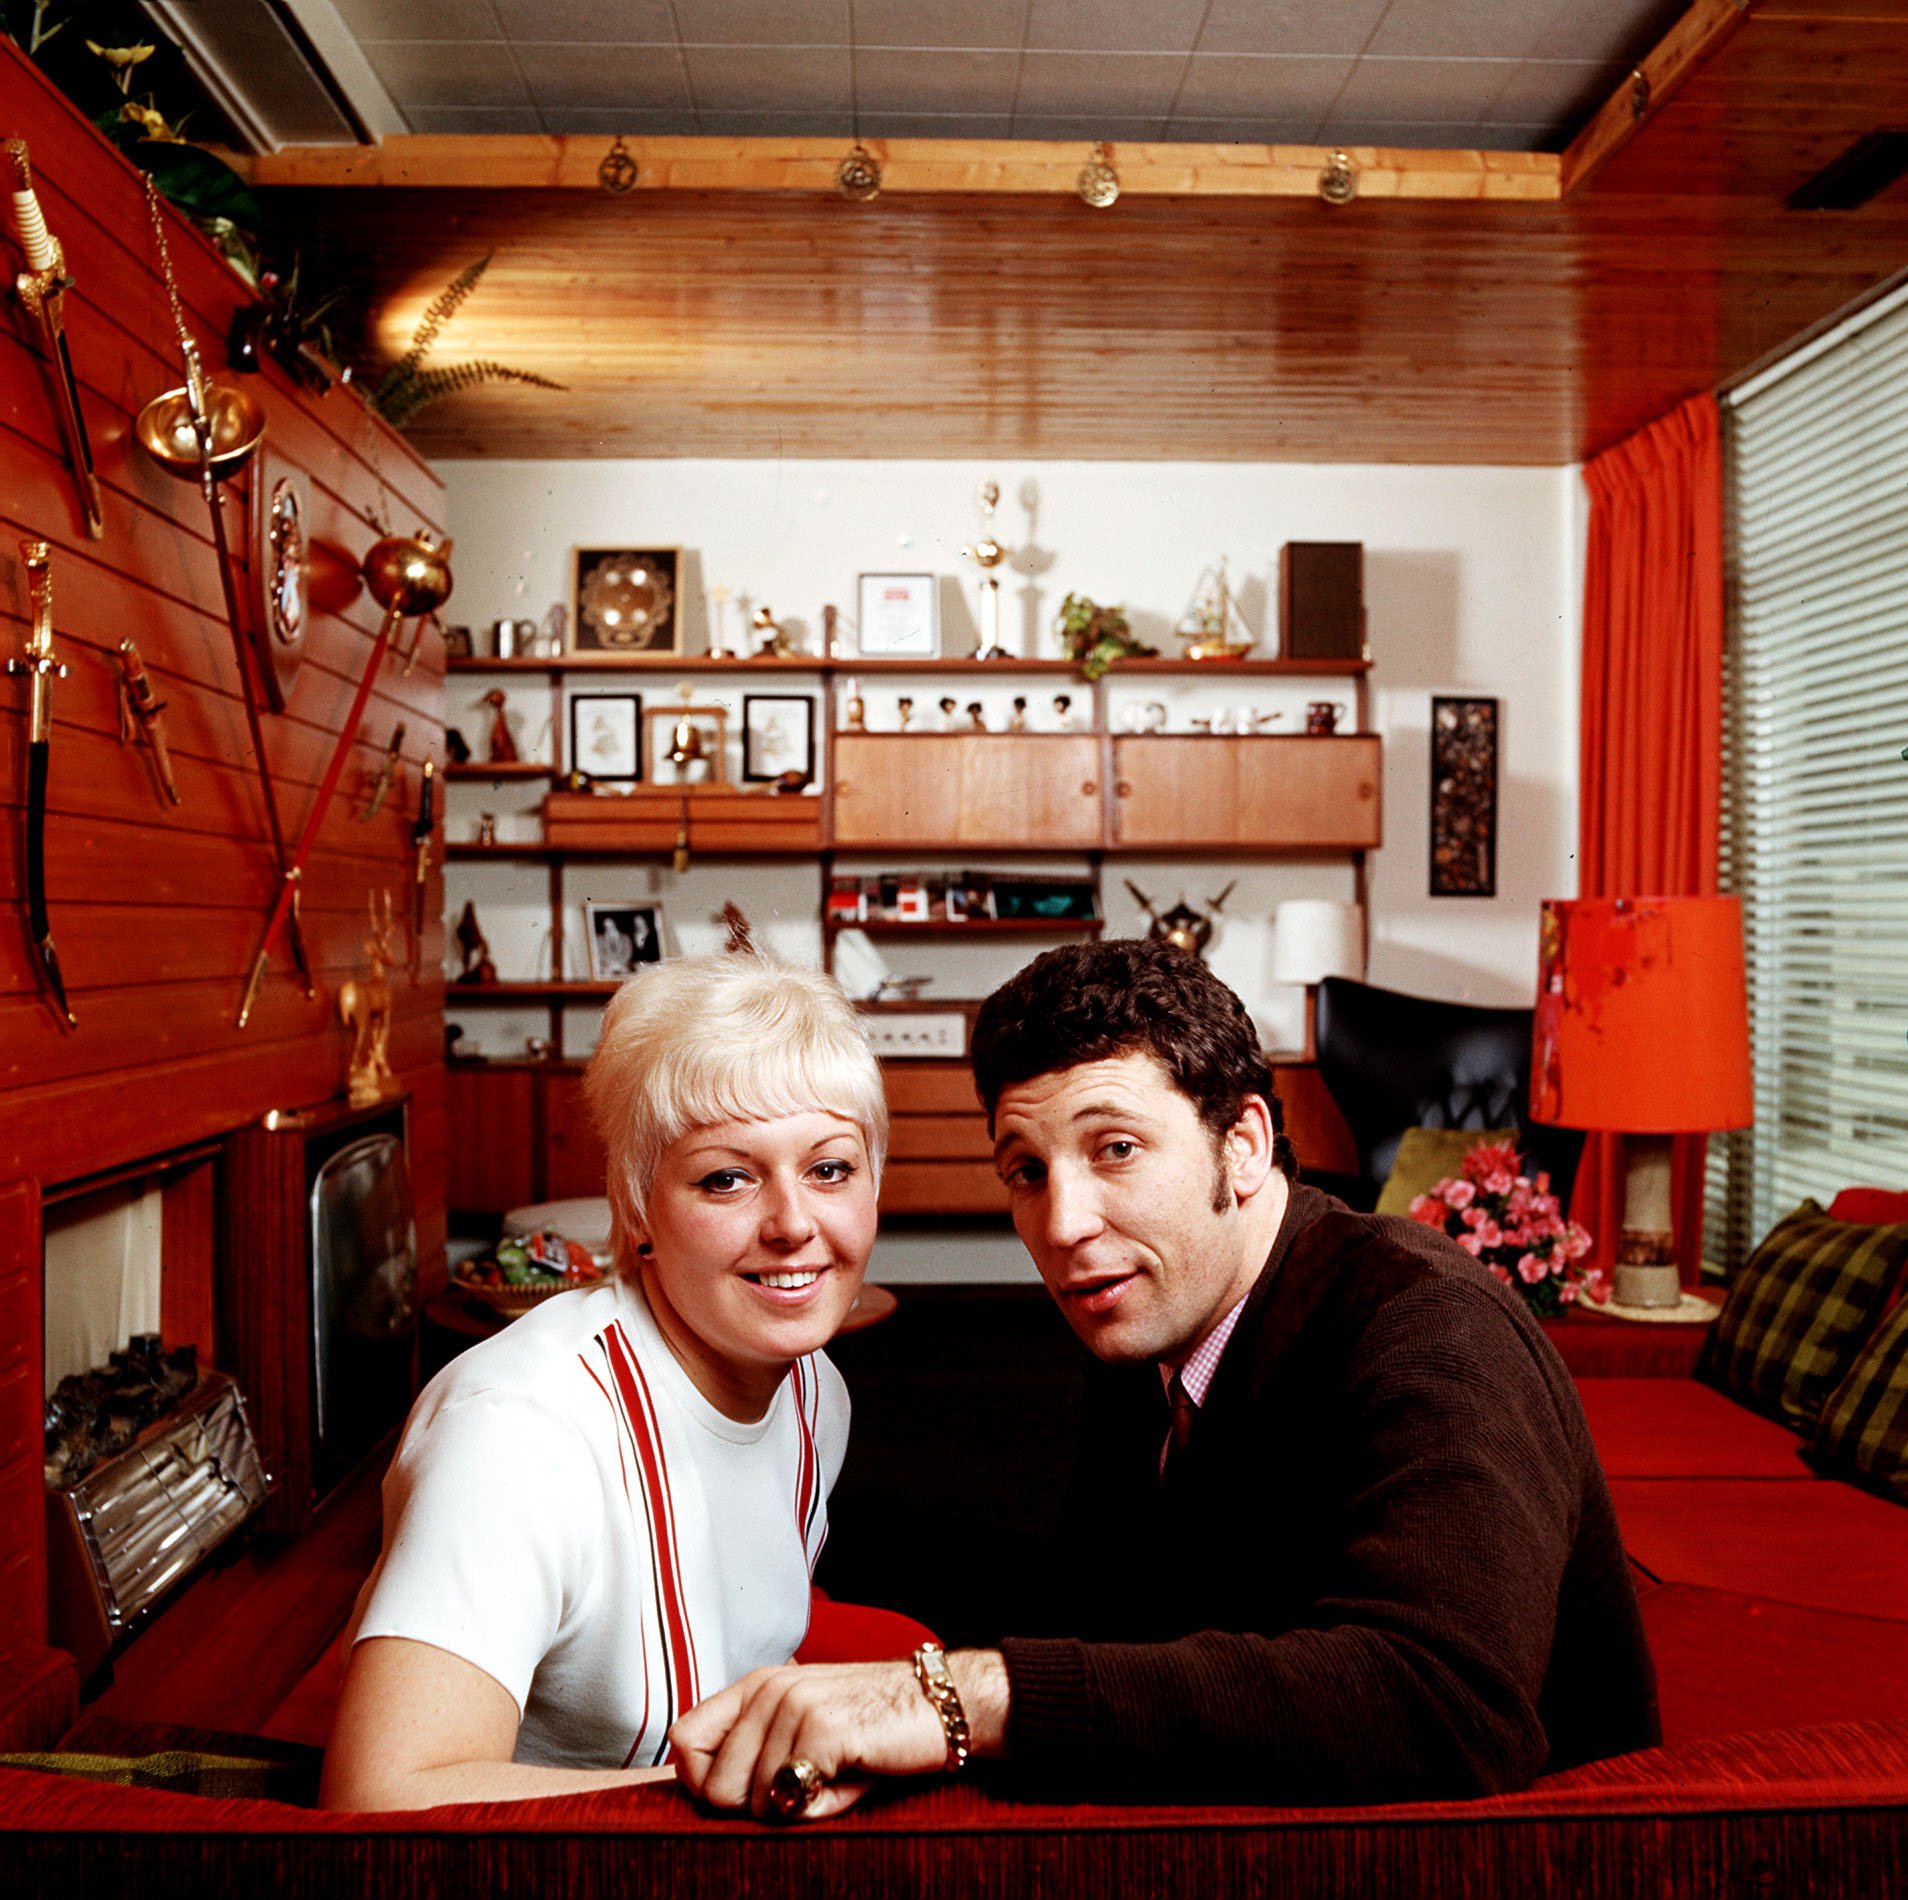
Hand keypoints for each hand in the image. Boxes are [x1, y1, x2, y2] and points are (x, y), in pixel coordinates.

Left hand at [668, 1660, 948, 1822]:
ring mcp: (795, 1705)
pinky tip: (851, 1777)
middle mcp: (769, 1688)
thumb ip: (755, 1752)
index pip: (684, 1742)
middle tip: (806, 1785)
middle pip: (713, 1787)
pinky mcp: (823, 1729)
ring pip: (754, 1802)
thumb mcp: (803, 1732)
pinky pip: (794, 1803)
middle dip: (756, 1807)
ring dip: (797, 1808)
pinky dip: (823, 1807)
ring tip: (836, 1775)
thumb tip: (708, 1795)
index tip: (747, 1793)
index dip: (705, 1783)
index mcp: (756, 1686)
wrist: (942, 1705)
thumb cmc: (870, 1730)